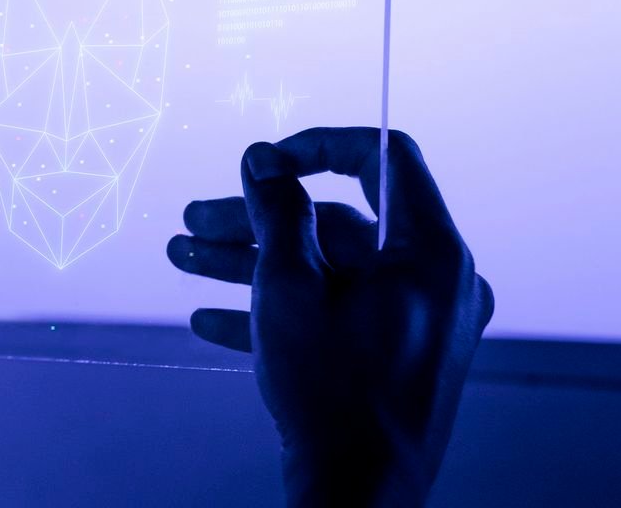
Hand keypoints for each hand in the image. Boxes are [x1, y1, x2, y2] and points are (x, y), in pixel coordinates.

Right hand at [167, 128, 493, 506]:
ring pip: (329, 270)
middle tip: (195, 218)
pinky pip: (337, 315)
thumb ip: (275, 212)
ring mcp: (418, 324)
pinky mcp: (395, 359)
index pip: (383, 158)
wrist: (359, 493)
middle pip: (338, 221)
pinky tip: (212, 319)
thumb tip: (262, 159)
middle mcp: (436, 282)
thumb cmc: (334, 392)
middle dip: (256, 220)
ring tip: (184, 259)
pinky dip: (280, 309)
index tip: (261, 163)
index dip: (315, 147)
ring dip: (252, 263)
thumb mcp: (289, 287)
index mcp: (430, 251)